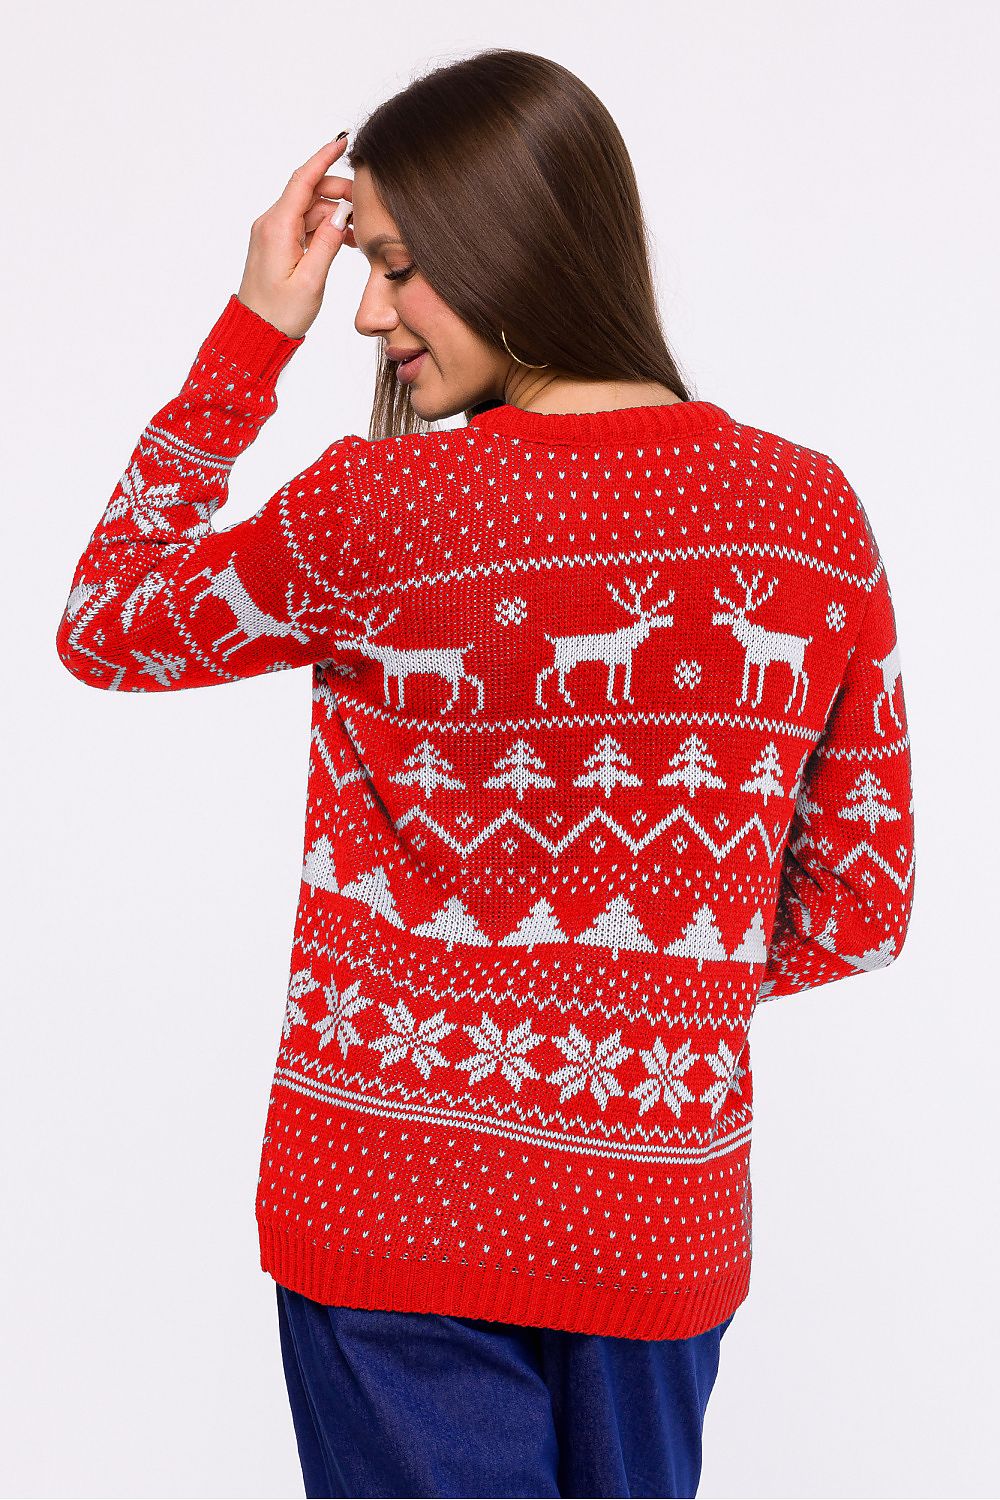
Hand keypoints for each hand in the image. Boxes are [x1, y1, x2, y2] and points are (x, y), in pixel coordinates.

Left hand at [237, 135, 355, 339]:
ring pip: (309, 210)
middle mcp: (271, 224)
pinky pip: (304, 226)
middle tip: (365, 207)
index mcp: (277, 227)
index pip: (303, 180)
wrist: (255, 334)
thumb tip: (342, 213)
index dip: (324, 158)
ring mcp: (273, 233)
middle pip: (308, 192)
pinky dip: (325, 228)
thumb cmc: (280, 314)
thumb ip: (328, 243)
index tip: (343, 142)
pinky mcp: (277, 244)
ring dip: (334, 215)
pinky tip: (344, 241)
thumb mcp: (311, 281)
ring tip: (359, 234)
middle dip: (338, 192)